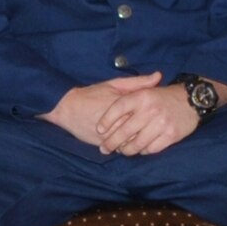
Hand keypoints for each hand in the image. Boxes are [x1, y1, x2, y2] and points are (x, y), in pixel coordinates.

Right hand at [42, 72, 161, 147]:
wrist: (68, 108)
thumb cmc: (92, 94)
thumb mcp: (115, 84)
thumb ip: (138, 82)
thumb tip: (159, 76)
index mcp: (125, 104)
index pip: (148, 114)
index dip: (155, 116)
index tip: (158, 114)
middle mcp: (119, 120)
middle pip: (143, 130)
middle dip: (149, 130)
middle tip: (154, 128)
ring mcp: (111, 133)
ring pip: (133, 142)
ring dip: (139, 141)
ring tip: (141, 137)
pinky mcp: (104, 143)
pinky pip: (121, 149)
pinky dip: (126, 147)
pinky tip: (128, 142)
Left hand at [96, 74, 202, 156]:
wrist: (191, 100)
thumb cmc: (162, 96)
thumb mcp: (145, 88)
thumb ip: (126, 92)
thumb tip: (107, 103)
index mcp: (141, 96)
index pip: (118, 108)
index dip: (106, 120)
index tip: (99, 130)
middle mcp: (150, 109)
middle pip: (125, 131)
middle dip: (111, 142)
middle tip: (104, 149)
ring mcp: (162, 123)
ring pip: (137, 144)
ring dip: (127, 150)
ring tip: (121, 151)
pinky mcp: (171, 135)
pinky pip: (152, 149)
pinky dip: (143, 151)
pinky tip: (139, 150)